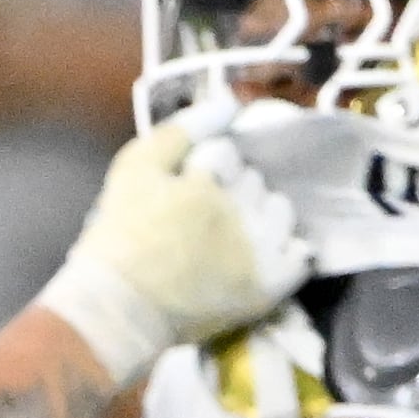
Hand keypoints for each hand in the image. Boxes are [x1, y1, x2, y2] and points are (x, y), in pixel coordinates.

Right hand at [40, 104, 312, 382]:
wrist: (117, 312)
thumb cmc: (117, 240)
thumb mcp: (132, 170)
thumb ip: (179, 131)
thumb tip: (228, 105)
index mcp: (209, 176)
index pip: (227, 153)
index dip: (204, 170)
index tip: (183, 192)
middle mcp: (242, 207)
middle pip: (256, 180)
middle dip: (234, 190)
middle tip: (202, 218)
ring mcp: (259, 247)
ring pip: (281, 211)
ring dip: (263, 217)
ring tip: (233, 238)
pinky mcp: (269, 285)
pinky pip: (301, 255)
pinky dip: (287, 253)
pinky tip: (262, 257)